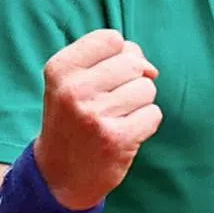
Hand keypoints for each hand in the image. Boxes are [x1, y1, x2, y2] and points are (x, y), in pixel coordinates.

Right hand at [33, 29, 161, 210]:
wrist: (59, 173)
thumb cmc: (72, 118)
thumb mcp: (70, 82)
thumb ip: (108, 60)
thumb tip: (150, 68)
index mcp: (59, 69)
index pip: (111, 38)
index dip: (118, 54)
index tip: (106, 74)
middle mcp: (74, 90)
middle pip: (133, 63)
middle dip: (132, 80)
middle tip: (111, 100)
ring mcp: (95, 115)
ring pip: (146, 88)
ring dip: (139, 103)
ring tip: (115, 117)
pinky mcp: (117, 139)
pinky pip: (154, 114)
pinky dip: (145, 123)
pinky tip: (124, 132)